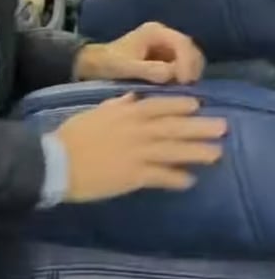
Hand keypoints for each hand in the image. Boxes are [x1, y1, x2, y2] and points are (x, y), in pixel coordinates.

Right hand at [55, 92, 225, 200]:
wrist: (55, 161)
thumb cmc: (71, 136)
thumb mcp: (93, 114)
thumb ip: (115, 106)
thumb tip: (132, 98)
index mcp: (124, 114)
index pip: (157, 106)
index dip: (179, 105)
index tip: (197, 104)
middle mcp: (135, 131)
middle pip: (172, 127)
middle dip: (198, 127)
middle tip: (222, 128)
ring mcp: (136, 154)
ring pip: (172, 151)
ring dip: (196, 152)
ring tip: (216, 154)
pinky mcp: (133, 176)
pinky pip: (160, 176)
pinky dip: (176, 178)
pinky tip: (189, 180)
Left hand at [75, 21, 205, 84]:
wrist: (97, 65)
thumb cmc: (109, 63)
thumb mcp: (126, 67)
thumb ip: (149, 70)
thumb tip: (172, 75)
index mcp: (155, 32)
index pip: (182, 43)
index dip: (188, 62)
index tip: (184, 81)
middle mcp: (165, 36)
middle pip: (191, 50)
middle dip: (191, 69)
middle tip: (185, 87)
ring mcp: (167, 47)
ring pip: (191, 59)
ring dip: (190, 74)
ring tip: (180, 89)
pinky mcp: (168, 59)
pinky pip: (185, 67)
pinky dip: (185, 77)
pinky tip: (177, 88)